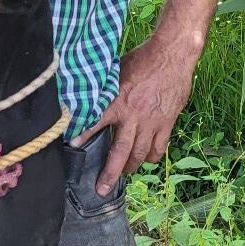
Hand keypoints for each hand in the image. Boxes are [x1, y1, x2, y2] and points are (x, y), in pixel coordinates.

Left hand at [71, 37, 195, 192]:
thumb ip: (105, 88)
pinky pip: (159, 147)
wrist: (172, 55)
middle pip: (120, 151)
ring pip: (140, 154)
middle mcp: (133, 116)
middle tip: (101, 189)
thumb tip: (90, 96)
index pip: (96, 122)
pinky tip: (146, 159)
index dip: (83, 136)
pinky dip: (152, 157)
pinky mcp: (167, 122)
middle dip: (110, 173)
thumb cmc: (142, 59)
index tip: (72, 147)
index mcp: (117, 101)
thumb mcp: (116, 70)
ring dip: (130, 167)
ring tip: (123, 174)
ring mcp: (152, 122)